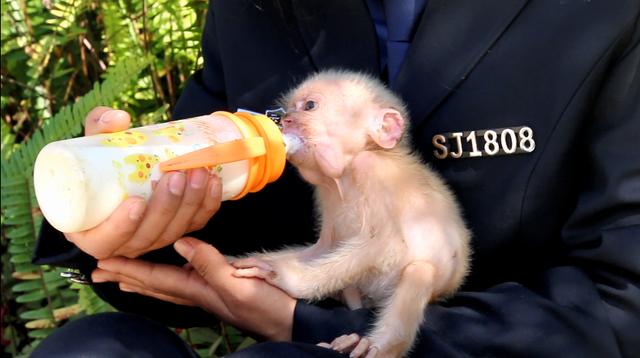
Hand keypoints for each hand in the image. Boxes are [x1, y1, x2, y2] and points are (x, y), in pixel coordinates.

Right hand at [64, 107, 222, 258]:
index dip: (121, 228)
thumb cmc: (98, 164)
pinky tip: (214, 184)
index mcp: (91, 232)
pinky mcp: (176, 230)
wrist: (123, 170)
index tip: (136, 202)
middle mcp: (123, 243)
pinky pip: (195, 224)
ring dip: (190, 204)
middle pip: (147, 237)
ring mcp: (152, 239)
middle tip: (176, 177)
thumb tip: (118, 118)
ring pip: (173, 232)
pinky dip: (207, 206)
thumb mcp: (92, 144)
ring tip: (198, 173)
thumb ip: (99, 126)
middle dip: (167, 208)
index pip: (104, 242)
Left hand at [91, 237, 295, 341]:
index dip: (128, 269)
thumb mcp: (239, 285)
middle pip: (153, 284)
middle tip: (99, 271)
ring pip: (164, 284)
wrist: (290, 320)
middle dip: (126, 276)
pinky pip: (182, 279)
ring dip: (141, 278)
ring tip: (122, 274)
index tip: (101, 263)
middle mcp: (196, 292)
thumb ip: (210, 264)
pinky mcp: (219, 287)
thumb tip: (180, 242)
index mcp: (196, 290)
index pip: (154, 278)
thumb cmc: (267, 306)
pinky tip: (168, 270)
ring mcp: (207, 292)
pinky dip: (165, 275)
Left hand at [318, 333, 377, 357]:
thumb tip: (320, 345)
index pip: (344, 338)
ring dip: (359, 348)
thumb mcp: (334, 355)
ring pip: (365, 341)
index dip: (339, 342)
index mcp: (347, 344)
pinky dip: (372, 352)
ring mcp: (364, 350)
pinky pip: (373, 351)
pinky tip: (373, 350)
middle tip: (338, 351)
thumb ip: (328, 350)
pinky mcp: (369, 356)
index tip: (333, 349)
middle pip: (354, 337)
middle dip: (347, 342)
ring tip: (352, 357)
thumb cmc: (340, 357)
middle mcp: (356, 345)